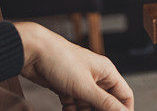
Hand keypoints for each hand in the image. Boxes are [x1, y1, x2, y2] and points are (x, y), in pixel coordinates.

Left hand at [14, 22, 133, 110]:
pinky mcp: (66, 87)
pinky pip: (74, 105)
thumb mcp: (85, 86)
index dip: (124, 110)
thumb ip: (105, 102)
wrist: (33, 52)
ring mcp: (80, 82)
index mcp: (106, 71)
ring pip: (88, 106)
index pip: (124, 95)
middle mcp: (95, 77)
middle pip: (105, 102)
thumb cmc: (60, 59)